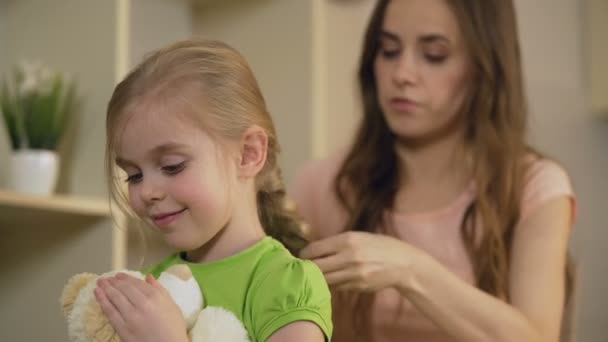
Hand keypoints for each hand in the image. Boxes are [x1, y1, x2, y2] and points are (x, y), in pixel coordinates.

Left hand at [95, 273, 188, 341]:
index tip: (118, 275)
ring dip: (106, 288)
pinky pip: (110, 312)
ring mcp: (131, 316)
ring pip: (115, 297)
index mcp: (156, 296)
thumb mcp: (172, 305)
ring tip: (100, 283)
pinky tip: (98, 294)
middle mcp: (142, 303)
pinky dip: (102, 301)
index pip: (137, 283)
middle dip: (113, 282)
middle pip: (124, 289)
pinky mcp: (123, 328)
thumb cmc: (173, 328)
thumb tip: (148, 277)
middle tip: (106, 278)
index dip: (126, 278)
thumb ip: (160, 289)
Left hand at [300, 231, 420, 291]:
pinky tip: (329, 280)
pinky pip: (336, 287)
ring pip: (324, 280)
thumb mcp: (358, 236)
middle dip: (306, 267)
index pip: (315, 249)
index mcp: (347, 240)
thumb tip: (314, 249)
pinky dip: (330, 284)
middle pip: (316, 267)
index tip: (300, 255)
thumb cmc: (378, 246)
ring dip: (316, 278)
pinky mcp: (357, 286)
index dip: (304, 253)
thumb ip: (336, 242)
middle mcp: (349, 257)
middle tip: (301, 267)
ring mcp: (353, 274)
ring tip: (312, 275)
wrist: (401, 263)